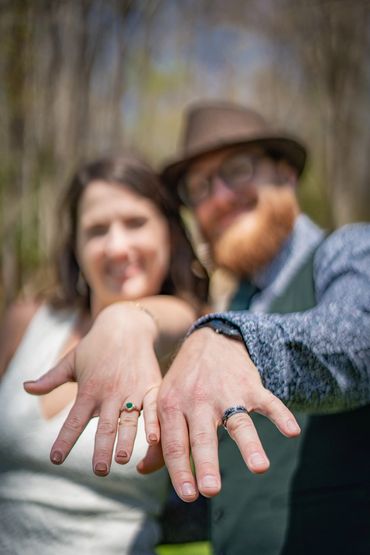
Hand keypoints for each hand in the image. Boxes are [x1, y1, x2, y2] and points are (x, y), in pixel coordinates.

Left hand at [24, 304, 161, 475]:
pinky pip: (153, 407)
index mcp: (89, 390)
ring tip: (123, 459)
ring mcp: (132, 390)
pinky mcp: (151, 386)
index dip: (64, 440)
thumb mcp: (72, 361)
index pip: (74, 421)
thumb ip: (51, 379)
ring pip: (129, 420)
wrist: (127, 324)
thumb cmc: (96, 345)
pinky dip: (154, 423)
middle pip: (105, 426)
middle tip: (99, 471)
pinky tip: (154, 438)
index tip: (55, 459)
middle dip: (102, 450)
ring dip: (127, 440)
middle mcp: (110, 393)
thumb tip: (25, 387)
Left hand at [138, 327, 299, 500]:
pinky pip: (268, 402)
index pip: (174, 443)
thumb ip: (158, 438)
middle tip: (210, 490)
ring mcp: (226, 393)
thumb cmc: (185, 379)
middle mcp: (199, 400)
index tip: (187, 495)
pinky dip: (281, 415)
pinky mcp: (250, 386)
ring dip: (249, 445)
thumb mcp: (165, 401)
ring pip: (238, 421)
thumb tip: (142, 471)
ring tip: (259, 468)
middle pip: (202, 436)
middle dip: (206, 463)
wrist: (210, 339)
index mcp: (173, 405)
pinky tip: (292, 431)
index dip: (180, 470)